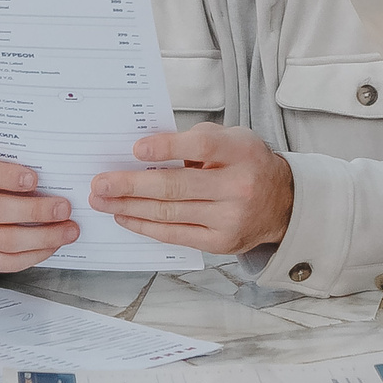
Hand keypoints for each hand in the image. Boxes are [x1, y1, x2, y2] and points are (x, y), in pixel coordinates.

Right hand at [0, 148, 78, 275]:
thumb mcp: (5, 159)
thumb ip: (24, 161)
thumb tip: (58, 172)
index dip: (5, 176)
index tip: (34, 179)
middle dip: (34, 211)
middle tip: (64, 208)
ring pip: (2, 240)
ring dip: (41, 237)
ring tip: (68, 230)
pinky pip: (5, 262)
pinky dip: (34, 255)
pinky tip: (53, 245)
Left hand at [86, 124, 293, 256]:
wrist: (282, 203)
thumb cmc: (247, 164)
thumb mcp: (232, 139)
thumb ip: (194, 140)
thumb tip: (146, 151)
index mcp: (240, 153)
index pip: (201, 147)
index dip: (166, 148)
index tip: (135, 148)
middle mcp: (237, 187)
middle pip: (176, 186)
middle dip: (131, 185)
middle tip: (101, 183)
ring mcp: (229, 219)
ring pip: (169, 213)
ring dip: (129, 206)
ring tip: (102, 200)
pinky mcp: (219, 242)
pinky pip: (174, 234)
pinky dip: (145, 226)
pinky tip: (125, 216)